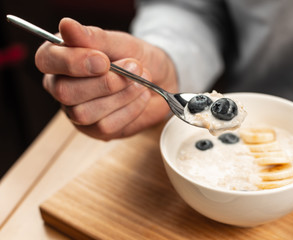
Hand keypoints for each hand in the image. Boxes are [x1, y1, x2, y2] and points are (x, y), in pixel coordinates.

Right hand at [35, 18, 177, 139]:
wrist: (161, 79)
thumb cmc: (136, 58)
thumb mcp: (120, 43)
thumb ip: (94, 37)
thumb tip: (66, 26)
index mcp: (61, 58)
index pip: (47, 60)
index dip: (73, 62)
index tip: (103, 60)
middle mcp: (62, 86)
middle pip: (64, 92)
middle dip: (104, 82)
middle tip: (134, 67)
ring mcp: (76, 112)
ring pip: (84, 113)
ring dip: (120, 96)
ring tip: (141, 81)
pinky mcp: (95, 130)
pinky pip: (105, 126)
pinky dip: (129, 110)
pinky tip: (141, 96)